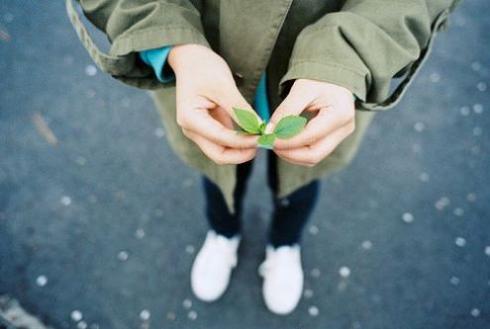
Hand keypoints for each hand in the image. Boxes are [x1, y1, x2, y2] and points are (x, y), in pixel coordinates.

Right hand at [168, 44, 259, 164]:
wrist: (190, 58)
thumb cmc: (204, 68)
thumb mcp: (224, 86)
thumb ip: (241, 110)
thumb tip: (261, 129)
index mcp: (190, 119)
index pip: (222, 139)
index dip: (245, 141)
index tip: (265, 136)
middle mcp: (191, 130)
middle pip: (219, 155)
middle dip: (242, 153)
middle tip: (264, 143)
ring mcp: (198, 131)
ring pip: (222, 151)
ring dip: (241, 149)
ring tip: (261, 138)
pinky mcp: (207, 128)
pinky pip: (224, 142)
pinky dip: (239, 141)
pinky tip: (253, 134)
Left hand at [266, 79, 354, 166]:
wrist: (333, 76)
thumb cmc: (319, 78)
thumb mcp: (301, 90)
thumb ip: (286, 111)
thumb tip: (270, 132)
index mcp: (340, 114)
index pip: (309, 137)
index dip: (286, 141)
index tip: (268, 138)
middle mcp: (344, 129)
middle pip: (314, 155)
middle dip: (288, 153)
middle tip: (270, 144)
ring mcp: (340, 136)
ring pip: (313, 157)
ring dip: (291, 154)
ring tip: (275, 141)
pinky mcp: (333, 139)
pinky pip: (313, 152)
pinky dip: (297, 151)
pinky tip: (284, 141)